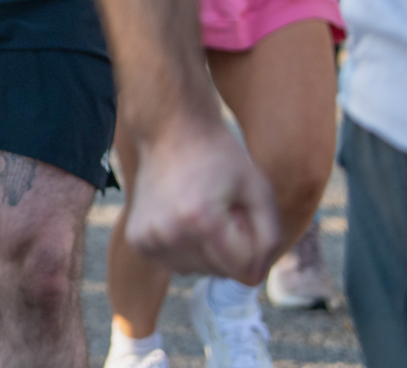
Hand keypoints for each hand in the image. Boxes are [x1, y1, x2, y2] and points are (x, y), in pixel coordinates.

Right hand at [125, 114, 281, 283]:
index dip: (252, 244)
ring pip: (198, 271)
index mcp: (203, 222)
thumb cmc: (220, 157)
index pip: (246, 272)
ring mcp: (149, 239)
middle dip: (231, 248)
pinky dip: (185, 249)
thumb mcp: (259, 191)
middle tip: (222, 209)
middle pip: (222, 273)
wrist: (170, 130)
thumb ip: (270, 239)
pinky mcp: (137, 240)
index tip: (242, 213)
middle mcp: (170, 235)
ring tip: (201, 212)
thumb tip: (255, 276)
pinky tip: (183, 219)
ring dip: (207, 250)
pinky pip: (176, 264)